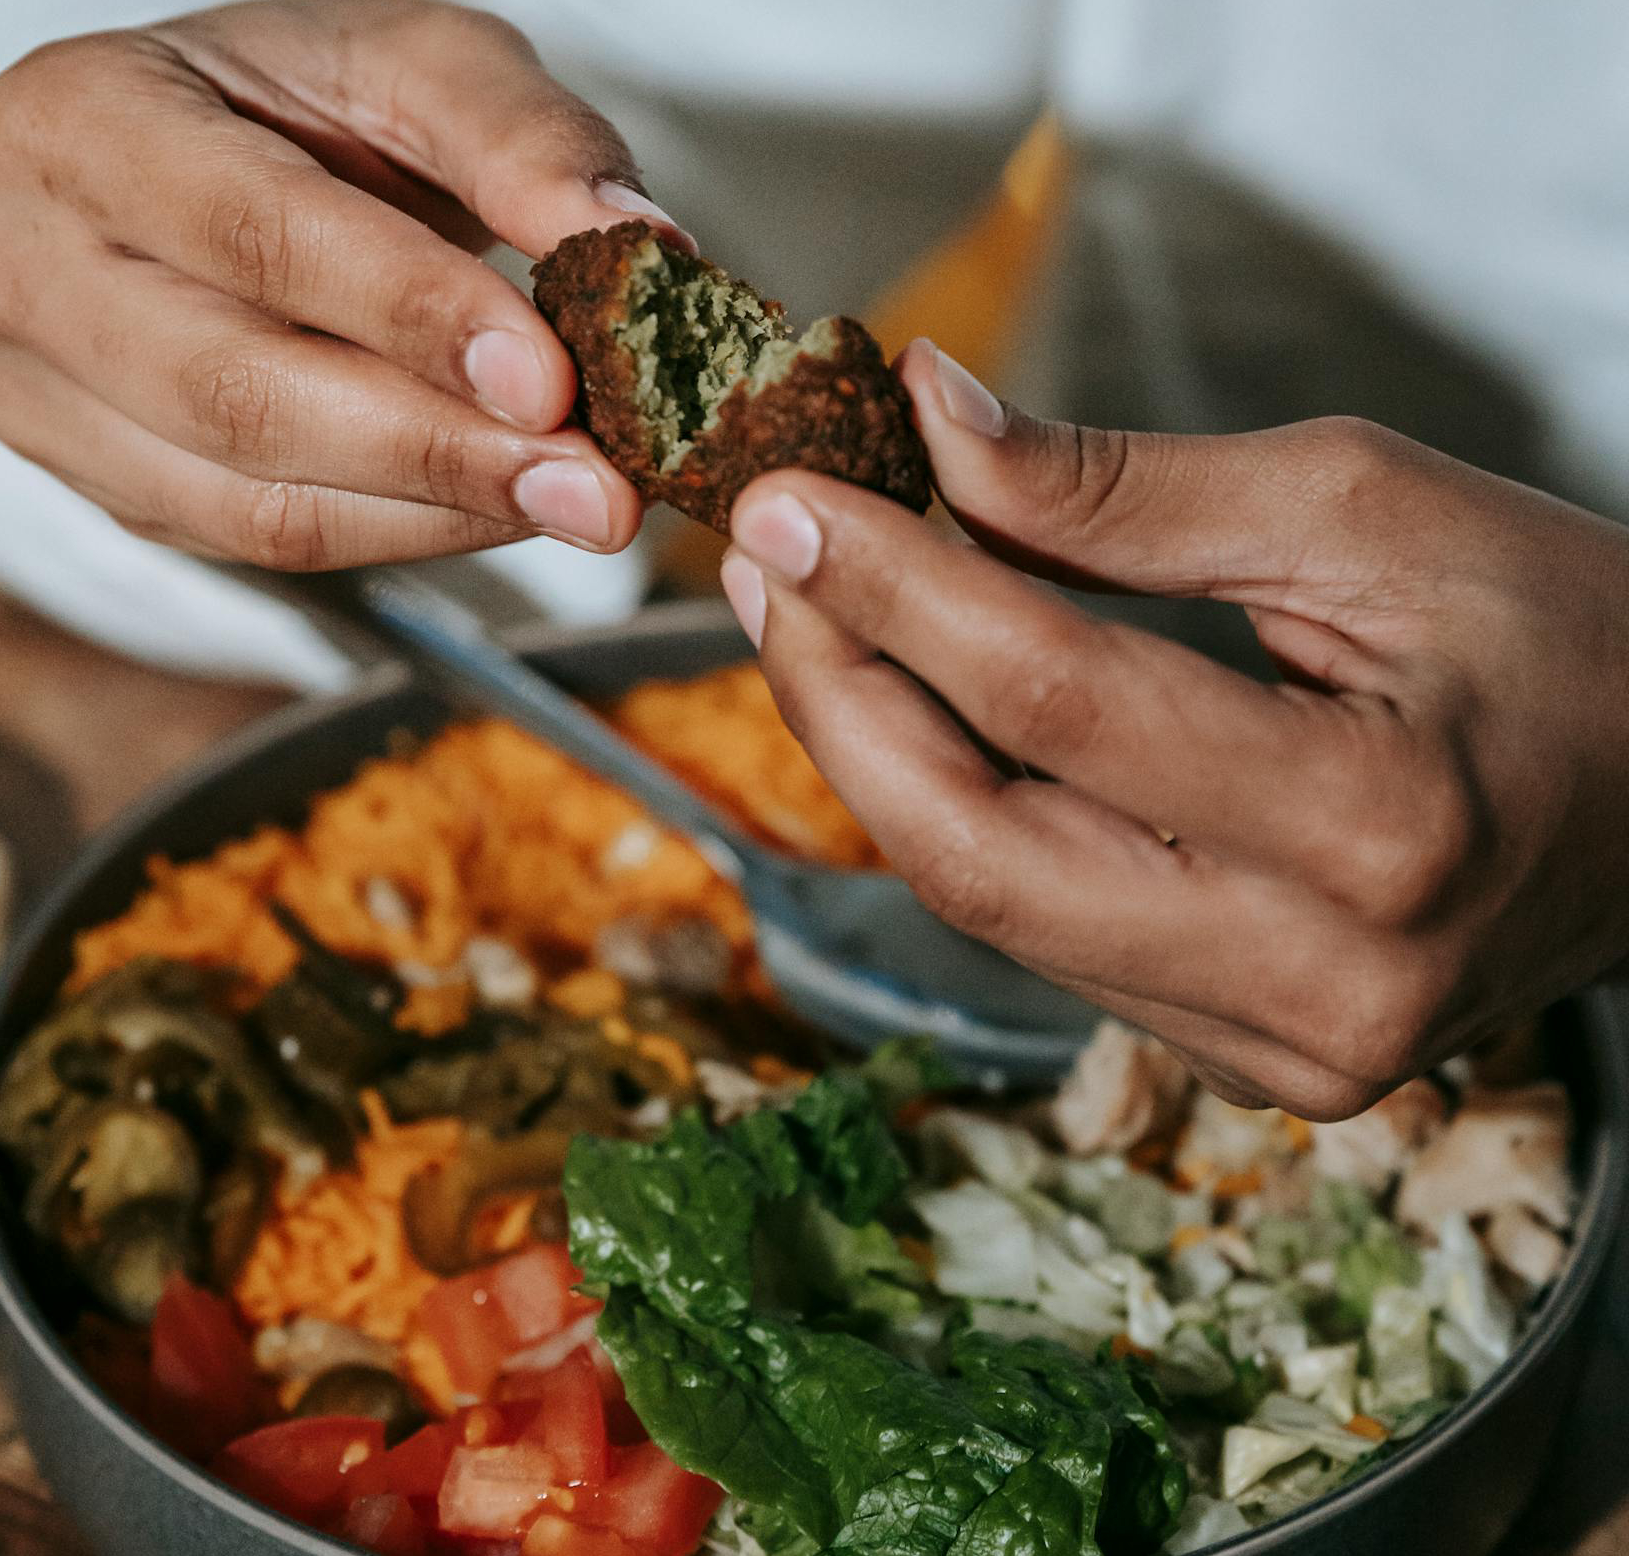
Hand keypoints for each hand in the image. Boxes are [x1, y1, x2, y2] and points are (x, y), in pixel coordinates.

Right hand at [0, 0, 684, 567]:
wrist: (209, 174)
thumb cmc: (308, 111)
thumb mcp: (418, 70)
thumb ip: (525, 142)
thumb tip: (636, 249)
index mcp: (77, 118)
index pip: (253, 234)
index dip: (408, 315)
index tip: (551, 380)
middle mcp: (19, 263)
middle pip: (238, 394)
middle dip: (438, 449)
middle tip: (594, 487)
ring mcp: (39, 395)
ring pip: (248, 501)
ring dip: (433, 516)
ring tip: (572, 505)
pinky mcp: (97, 487)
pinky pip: (257, 545)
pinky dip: (397, 538)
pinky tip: (493, 509)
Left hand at [719, 339, 1628, 1118]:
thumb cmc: (1568, 631)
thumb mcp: (1362, 508)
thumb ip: (1126, 491)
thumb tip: (932, 431)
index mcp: (1380, 823)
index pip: (1056, 703)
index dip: (895, 590)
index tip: (790, 501)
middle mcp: (1324, 977)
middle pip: (977, 847)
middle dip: (839, 697)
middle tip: (768, 571)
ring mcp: (1282, 1045)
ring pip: (991, 904)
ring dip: (880, 756)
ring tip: (821, 620)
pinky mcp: (1249, 1061)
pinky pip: (1047, 935)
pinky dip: (966, 817)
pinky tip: (923, 716)